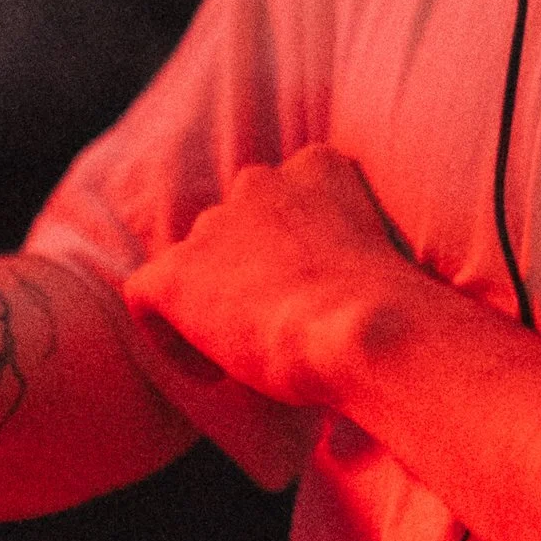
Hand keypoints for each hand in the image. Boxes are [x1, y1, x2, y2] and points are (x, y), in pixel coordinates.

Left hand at [121, 148, 422, 414]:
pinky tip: (210, 372)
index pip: (283, 198)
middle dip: (246, 275)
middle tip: (275, 328)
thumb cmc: (394, 315)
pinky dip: (169, 336)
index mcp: (318, 168)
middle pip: (233, 229)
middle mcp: (261, 182)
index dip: (284, 254)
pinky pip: (146, 297)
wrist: (371, 330)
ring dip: (214, 305)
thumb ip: (344, 258)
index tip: (304, 297)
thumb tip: (327, 303)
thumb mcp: (380, 261)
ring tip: (247, 355)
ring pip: (195, 263)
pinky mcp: (177, 273)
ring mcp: (215, 225)